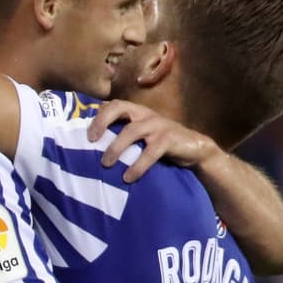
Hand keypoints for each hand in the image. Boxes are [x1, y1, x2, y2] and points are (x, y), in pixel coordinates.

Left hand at [87, 100, 224, 183]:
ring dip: (116, 147)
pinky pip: (149, 152)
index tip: (87, 135)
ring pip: (132, 131)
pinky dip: (137, 166)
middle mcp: (146, 114)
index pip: (113, 105)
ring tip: (105, 164)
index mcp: (138, 112)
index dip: (98, 116)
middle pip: (119, 108)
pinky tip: (128, 178)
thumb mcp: (144, 135)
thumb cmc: (163, 143)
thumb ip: (126, 133)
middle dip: (102, 122)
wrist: (195, 148)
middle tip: (92, 141)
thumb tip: (97, 146)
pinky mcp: (168, 140)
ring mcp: (158, 125)